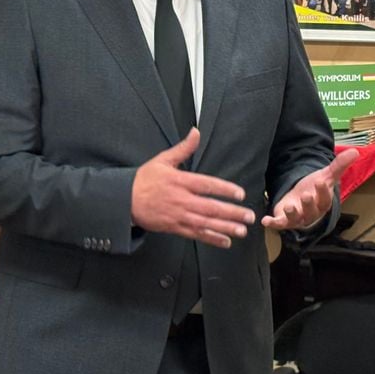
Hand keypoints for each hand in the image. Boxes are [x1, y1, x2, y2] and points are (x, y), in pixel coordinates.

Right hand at [131, 128, 254, 247]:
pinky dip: (211, 238)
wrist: (124, 201)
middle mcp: (182, 200)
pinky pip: (196, 234)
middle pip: (211, 208)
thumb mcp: (163, 160)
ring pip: (206, 223)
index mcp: (180, 181)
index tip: (240, 194)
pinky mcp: (175, 228)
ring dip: (225, 228)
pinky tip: (226, 241)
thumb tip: (196, 132)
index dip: (224, 190)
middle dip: (232, 213)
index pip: (207, 185)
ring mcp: (179, 216)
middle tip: (249, 216)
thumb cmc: (145, 179)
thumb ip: (183, 148)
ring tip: (242, 230)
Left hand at [261, 148, 359, 229]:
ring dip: (292, 214)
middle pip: (311, 210)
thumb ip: (339, 165)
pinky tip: (265, 220)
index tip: (321, 181)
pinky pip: (279, 224)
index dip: (323, 191)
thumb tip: (355, 151)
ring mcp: (297, 218)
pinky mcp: (284, 220)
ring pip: (296, 218)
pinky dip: (273, 223)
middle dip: (309, 204)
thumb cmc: (315, 188)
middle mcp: (311, 213)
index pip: (325, 199)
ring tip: (288, 206)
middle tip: (306, 195)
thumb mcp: (326, 176)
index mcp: (322, 202)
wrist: (301, 198)